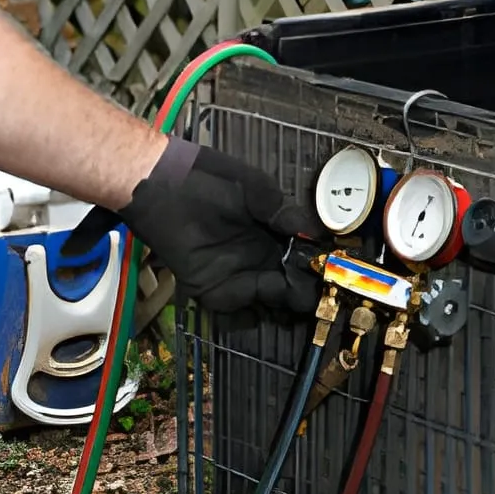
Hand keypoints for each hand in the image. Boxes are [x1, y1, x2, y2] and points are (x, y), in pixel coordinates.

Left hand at [68, 139, 324, 314]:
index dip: (318, 267)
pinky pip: (234, 310)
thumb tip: (313, 233)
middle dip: (306, 292)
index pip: (303, 258)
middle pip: (291, 285)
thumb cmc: (208, 178)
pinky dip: (247, 315)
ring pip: (268, 301)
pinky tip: (258, 307)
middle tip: (317, 293)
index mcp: (273, 233)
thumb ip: (282, 212)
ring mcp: (234, 274)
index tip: (332, 274)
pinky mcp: (209, 286)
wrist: (162, 184)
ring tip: (292, 296)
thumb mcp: (254, 189)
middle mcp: (258, 257)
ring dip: (281, 304)